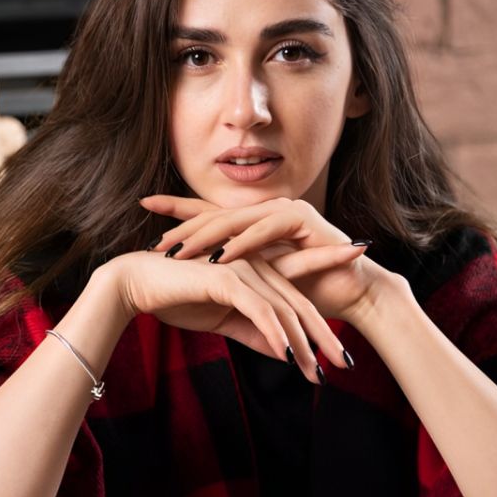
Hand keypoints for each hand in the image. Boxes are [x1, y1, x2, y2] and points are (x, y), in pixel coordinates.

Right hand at [101, 242, 367, 382]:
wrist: (136, 284)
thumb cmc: (177, 298)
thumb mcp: (224, 321)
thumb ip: (254, 333)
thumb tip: (284, 354)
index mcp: (256, 271)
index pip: (296, 301)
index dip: (319, 329)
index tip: (337, 356)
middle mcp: (255, 264)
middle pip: (299, 303)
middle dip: (323, 337)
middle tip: (344, 365)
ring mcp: (242, 268)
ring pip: (283, 308)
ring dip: (302, 343)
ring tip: (316, 371)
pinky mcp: (226, 277)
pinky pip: (258, 308)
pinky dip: (275, 332)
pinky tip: (288, 356)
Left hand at [140, 195, 399, 326]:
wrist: (352, 292)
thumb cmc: (308, 290)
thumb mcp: (259, 283)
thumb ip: (232, 275)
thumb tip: (190, 279)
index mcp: (254, 222)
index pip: (209, 212)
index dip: (177, 208)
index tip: (143, 204)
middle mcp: (267, 210)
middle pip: (215, 214)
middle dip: (183, 227)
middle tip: (156, 243)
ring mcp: (285, 210)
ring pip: (235, 220)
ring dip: (205, 237)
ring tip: (178, 251)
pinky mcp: (302, 220)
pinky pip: (265, 231)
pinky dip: (242, 244)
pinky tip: (220, 257)